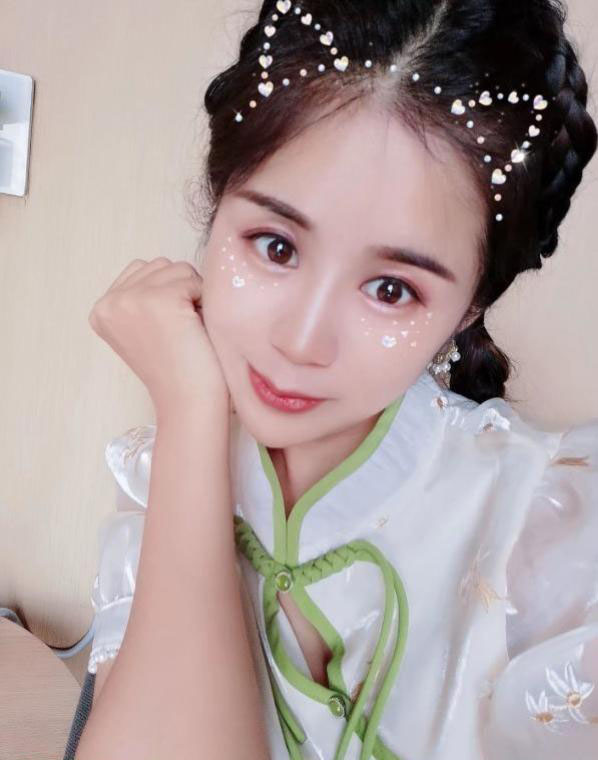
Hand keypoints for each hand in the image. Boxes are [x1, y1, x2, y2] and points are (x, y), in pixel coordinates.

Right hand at [88, 257, 228, 411]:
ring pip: (177, 268)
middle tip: (181, 329)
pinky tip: (196, 328)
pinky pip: (193, 280)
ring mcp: (131, 299)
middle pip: (160, 265)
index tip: (167, 329)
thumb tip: (167, 267)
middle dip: (180, 290)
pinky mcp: (158, 299)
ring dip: (193, 294)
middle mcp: (109, 302)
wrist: (188, 401)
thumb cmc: (176, 368)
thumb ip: (142, 297)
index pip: (142, 270)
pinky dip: (203, 301)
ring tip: (188, 328)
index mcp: (101, 310)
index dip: (167, 293)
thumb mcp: (143, 328)